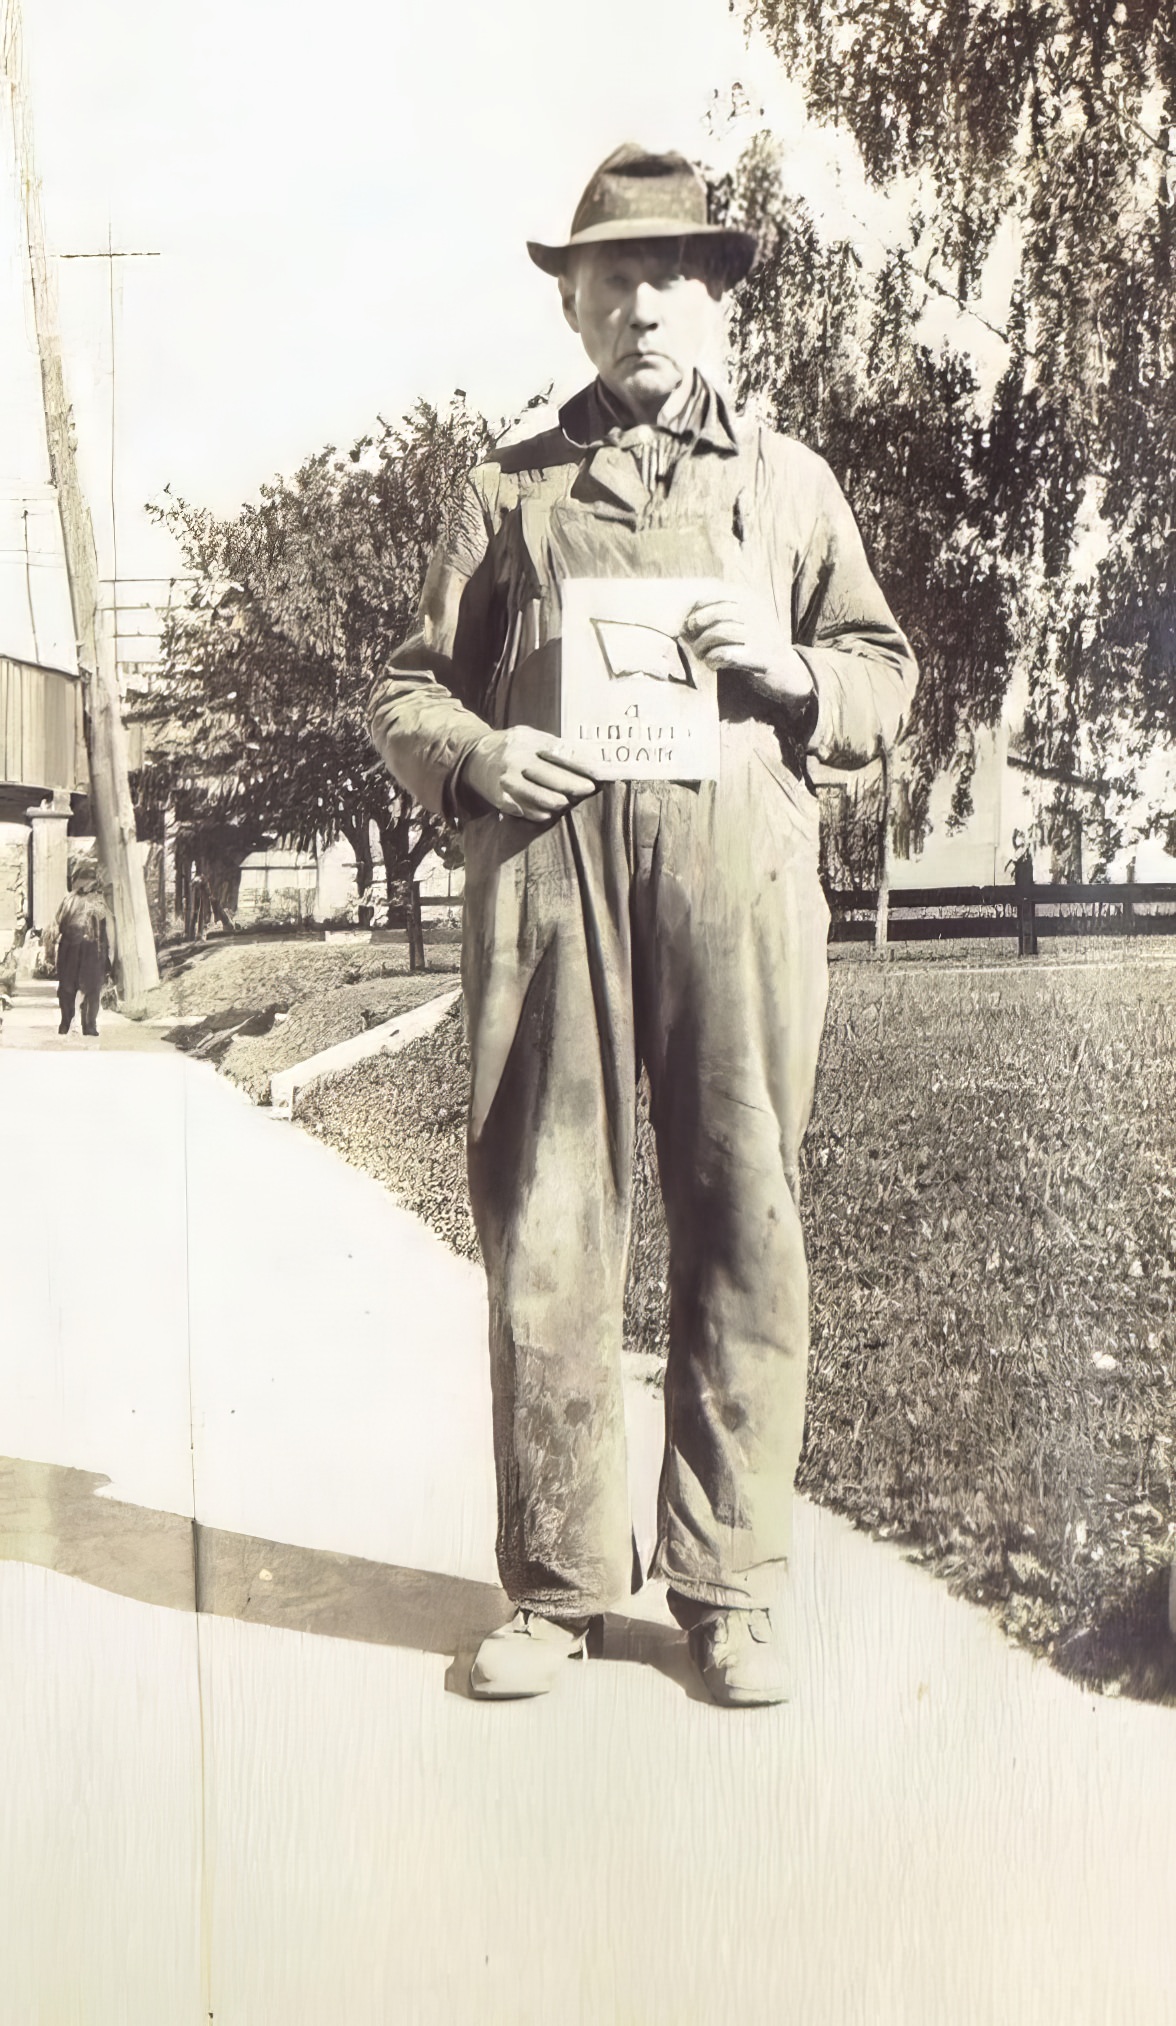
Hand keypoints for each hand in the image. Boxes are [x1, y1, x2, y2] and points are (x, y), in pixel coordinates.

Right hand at [462, 725, 599, 820]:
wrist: (471, 757)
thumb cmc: (509, 746)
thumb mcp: (528, 736)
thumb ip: (554, 745)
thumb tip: (588, 758)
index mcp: (526, 740)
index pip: (562, 753)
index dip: (583, 766)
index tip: (599, 775)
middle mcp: (516, 759)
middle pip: (556, 778)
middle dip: (578, 787)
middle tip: (589, 790)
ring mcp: (508, 781)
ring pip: (547, 799)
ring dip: (562, 802)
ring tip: (567, 799)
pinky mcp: (502, 799)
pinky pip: (531, 812)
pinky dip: (544, 813)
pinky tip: (549, 809)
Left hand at [682, 592, 814, 710]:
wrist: (789, 671)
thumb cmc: (757, 646)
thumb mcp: (745, 622)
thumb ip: (722, 614)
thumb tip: (688, 617)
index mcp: (752, 601)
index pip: (718, 593)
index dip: (699, 608)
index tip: (690, 624)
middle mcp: (757, 614)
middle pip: (717, 612)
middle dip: (698, 626)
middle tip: (693, 641)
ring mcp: (760, 635)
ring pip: (719, 633)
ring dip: (703, 646)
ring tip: (702, 655)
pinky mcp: (760, 657)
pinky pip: (725, 654)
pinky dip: (713, 660)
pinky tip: (713, 665)